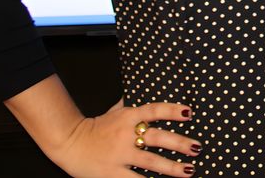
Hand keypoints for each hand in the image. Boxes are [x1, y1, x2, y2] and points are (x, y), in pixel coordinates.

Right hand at [46, 99, 200, 177]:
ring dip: (172, 167)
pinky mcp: (112, 172)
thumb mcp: (113, 111)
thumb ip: (130, 106)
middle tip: (197, 147)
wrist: (67, 142)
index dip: (172, 110)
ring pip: (151, 161)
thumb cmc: (94, 127)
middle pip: (158, 137)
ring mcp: (120, 154)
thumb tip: (142, 94)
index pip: (154, 110)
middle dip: (180, 143)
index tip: (189, 112)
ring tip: (189, 170)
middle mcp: (126, 134)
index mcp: (128, 117)